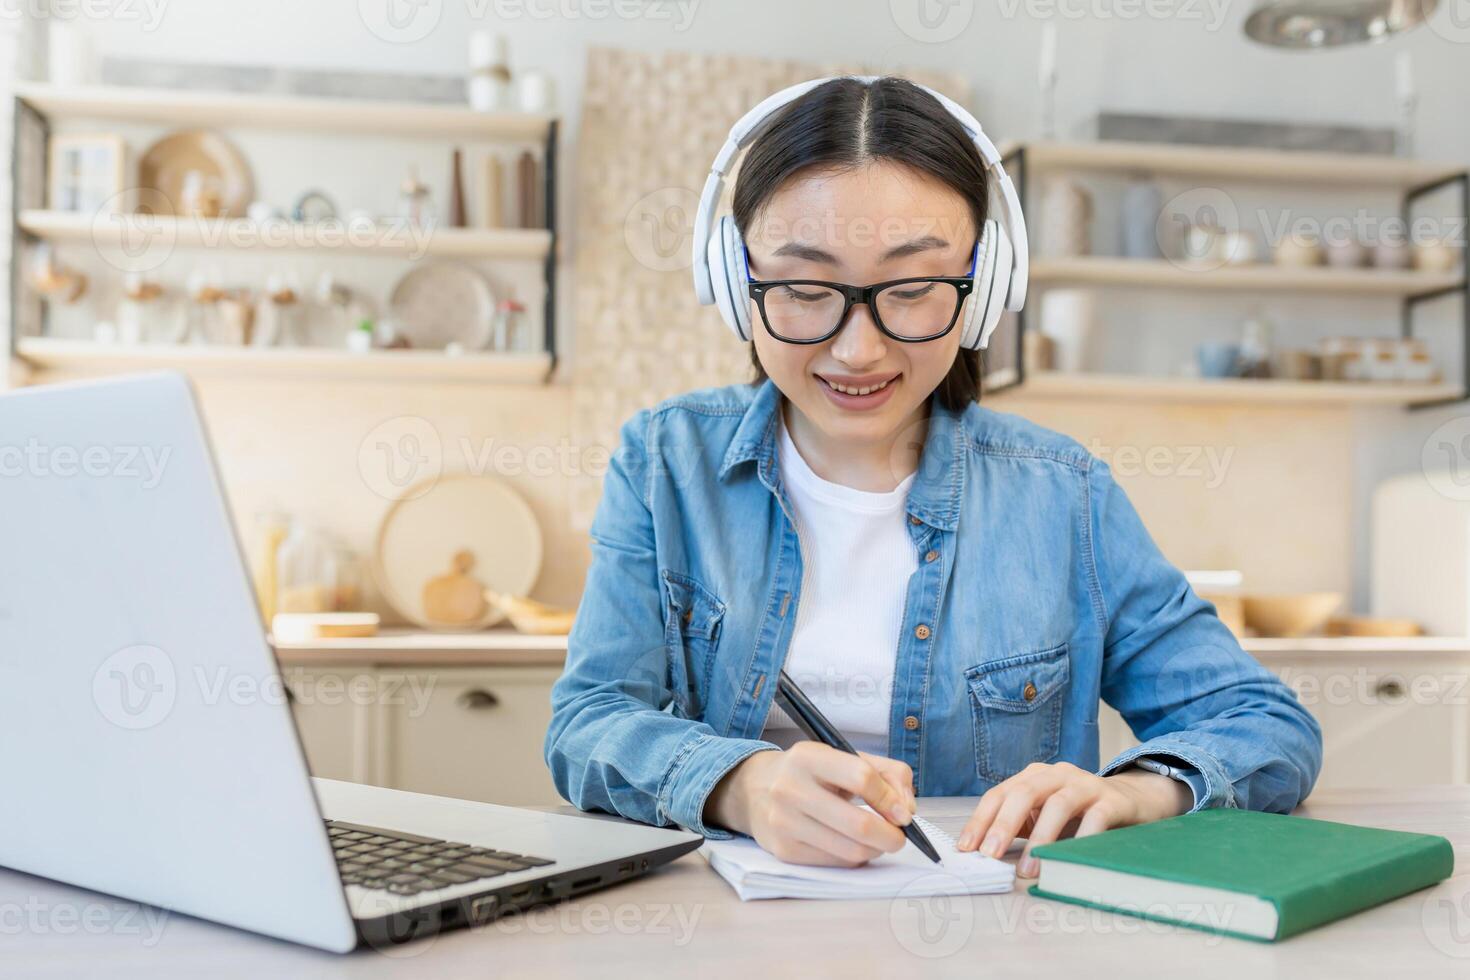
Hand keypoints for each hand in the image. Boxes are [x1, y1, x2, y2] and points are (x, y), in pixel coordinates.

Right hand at [704, 743, 916, 866]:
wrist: (754, 790)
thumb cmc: (811, 773)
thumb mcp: (845, 757)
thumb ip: (887, 774)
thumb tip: (907, 811)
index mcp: (808, 757)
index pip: (862, 778)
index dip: (891, 799)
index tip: (903, 812)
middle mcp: (791, 788)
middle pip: (860, 825)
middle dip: (892, 836)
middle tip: (898, 836)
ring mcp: (784, 822)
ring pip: (851, 850)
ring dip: (876, 850)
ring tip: (877, 840)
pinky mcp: (784, 851)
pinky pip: (837, 863)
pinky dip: (854, 857)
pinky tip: (851, 844)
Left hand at [955, 761, 1190, 876]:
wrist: (1132, 800)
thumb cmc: (1080, 813)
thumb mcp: (1044, 815)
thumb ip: (1020, 826)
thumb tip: (985, 853)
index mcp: (1034, 776)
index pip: (1000, 794)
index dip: (981, 820)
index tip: (966, 848)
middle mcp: (1057, 774)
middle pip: (1024, 793)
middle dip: (1003, 824)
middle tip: (990, 855)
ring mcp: (1086, 785)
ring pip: (1058, 805)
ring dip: (1040, 839)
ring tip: (1028, 870)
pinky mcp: (1112, 800)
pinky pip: (1095, 819)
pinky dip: (1080, 840)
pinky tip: (1068, 860)